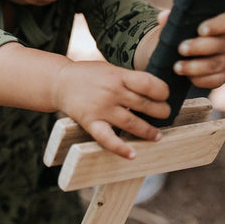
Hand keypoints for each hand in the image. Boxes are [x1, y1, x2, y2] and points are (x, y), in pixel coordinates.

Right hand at [53, 60, 169, 158]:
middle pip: (144, 104)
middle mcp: (111, 92)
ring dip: (148, 131)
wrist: (59, 82)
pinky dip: (120, 148)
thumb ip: (129, 79)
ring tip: (157, 136)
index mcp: (118, 76)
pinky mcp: (90, 122)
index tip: (165, 96)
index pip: (149, 84)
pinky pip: (107, 138)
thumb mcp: (110, 69)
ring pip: (131, 122)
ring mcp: (101, 108)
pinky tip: (132, 154)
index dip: (162, 91)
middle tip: (165, 115)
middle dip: (160, 112)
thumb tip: (154, 90)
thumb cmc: (88, 75)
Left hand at [170, 9, 224, 88]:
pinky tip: (187, 77)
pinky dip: (200, 79)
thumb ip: (173, 19)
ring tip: (177, 67)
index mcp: (224, 23)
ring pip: (215, 64)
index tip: (201, 30)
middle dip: (199, 47)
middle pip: (220, 44)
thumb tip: (164, 17)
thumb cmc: (185, 33)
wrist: (184, 53)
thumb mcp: (180, 24)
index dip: (217, 26)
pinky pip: (214, 80)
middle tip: (181, 49)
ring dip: (195, 66)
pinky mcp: (223, 76)